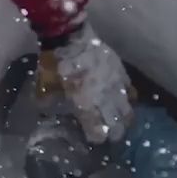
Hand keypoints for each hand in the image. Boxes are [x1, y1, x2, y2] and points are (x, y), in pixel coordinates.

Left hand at [37, 23, 134, 143]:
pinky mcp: (122, 73)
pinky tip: (125, 102)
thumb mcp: (45, 84)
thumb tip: (44, 108)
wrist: (71, 37)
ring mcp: (116, 86)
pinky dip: (129, 100)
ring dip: (124, 120)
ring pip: (128, 111)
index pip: (98, 131)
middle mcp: (105, 99)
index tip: (93, 140)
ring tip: (120, 124)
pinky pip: (131, 92)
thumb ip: (47, 99)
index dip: (96, 138)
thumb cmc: (56, 62)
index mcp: (86, 104)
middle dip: (114, 134)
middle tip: (109, 136)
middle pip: (117, 125)